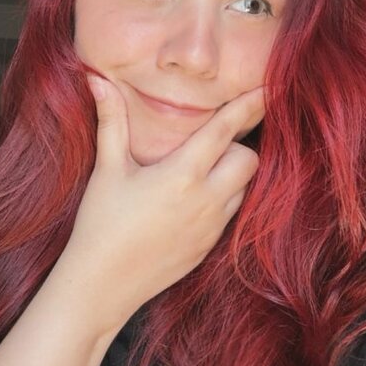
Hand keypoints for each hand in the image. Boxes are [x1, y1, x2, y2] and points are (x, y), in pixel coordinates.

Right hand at [60, 76, 263, 337]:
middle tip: (208, 141)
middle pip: (248, 160)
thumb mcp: (107, 170)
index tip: (268, 88)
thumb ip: (111, 121)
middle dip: (236, 145)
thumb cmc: (100, 224)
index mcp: (182, 175)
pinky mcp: (209, 247)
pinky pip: (231, 213)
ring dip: (230, 173)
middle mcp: (205, 200)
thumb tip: (97, 79)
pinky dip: (222, 198)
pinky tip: (192, 198)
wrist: (100, 287)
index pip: (226, 131)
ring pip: (243, 187)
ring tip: (197, 169)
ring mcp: (211, 227)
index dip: (248, 106)